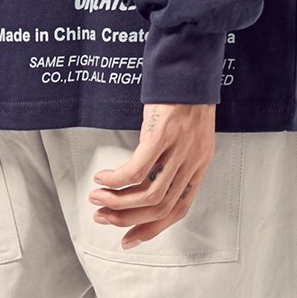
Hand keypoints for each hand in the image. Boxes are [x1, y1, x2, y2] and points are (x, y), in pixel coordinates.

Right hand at [89, 103, 216, 248]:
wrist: (190, 59)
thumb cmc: (183, 93)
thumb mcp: (186, 134)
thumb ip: (172, 160)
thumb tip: (144, 181)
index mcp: (199, 164)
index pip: (178, 210)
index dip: (151, 229)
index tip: (128, 239)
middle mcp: (192, 160)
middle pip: (159, 207)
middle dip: (127, 218)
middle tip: (103, 217)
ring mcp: (179, 148)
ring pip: (148, 194)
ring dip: (117, 202)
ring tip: (97, 199)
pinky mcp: (162, 133)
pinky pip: (136, 169)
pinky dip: (116, 180)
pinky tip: (102, 178)